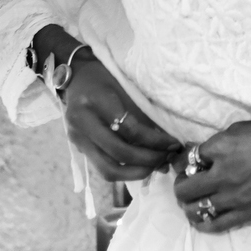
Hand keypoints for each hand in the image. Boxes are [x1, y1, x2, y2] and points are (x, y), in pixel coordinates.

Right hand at [62, 56, 182, 181]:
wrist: (76, 77)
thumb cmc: (106, 77)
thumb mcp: (126, 87)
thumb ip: (143, 114)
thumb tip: (168, 142)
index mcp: (96, 101)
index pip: (129, 129)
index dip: (155, 140)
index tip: (174, 143)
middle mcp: (82, 123)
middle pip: (119, 152)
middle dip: (148, 160)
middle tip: (168, 157)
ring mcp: (78, 138)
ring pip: (108, 169)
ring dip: (137, 173)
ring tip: (157, 166)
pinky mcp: (78, 148)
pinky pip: (103, 168)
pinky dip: (125, 172)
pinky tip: (142, 167)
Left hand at [171, 114, 250, 232]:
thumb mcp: (237, 130)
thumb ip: (216, 145)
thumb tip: (198, 157)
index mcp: (220, 148)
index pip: (186, 160)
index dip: (181, 163)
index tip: (184, 164)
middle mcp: (223, 174)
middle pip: (185, 189)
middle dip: (181, 185)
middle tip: (186, 183)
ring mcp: (234, 196)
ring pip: (196, 209)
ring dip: (190, 205)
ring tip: (193, 202)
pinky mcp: (247, 212)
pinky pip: (216, 224)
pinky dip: (204, 223)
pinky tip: (202, 219)